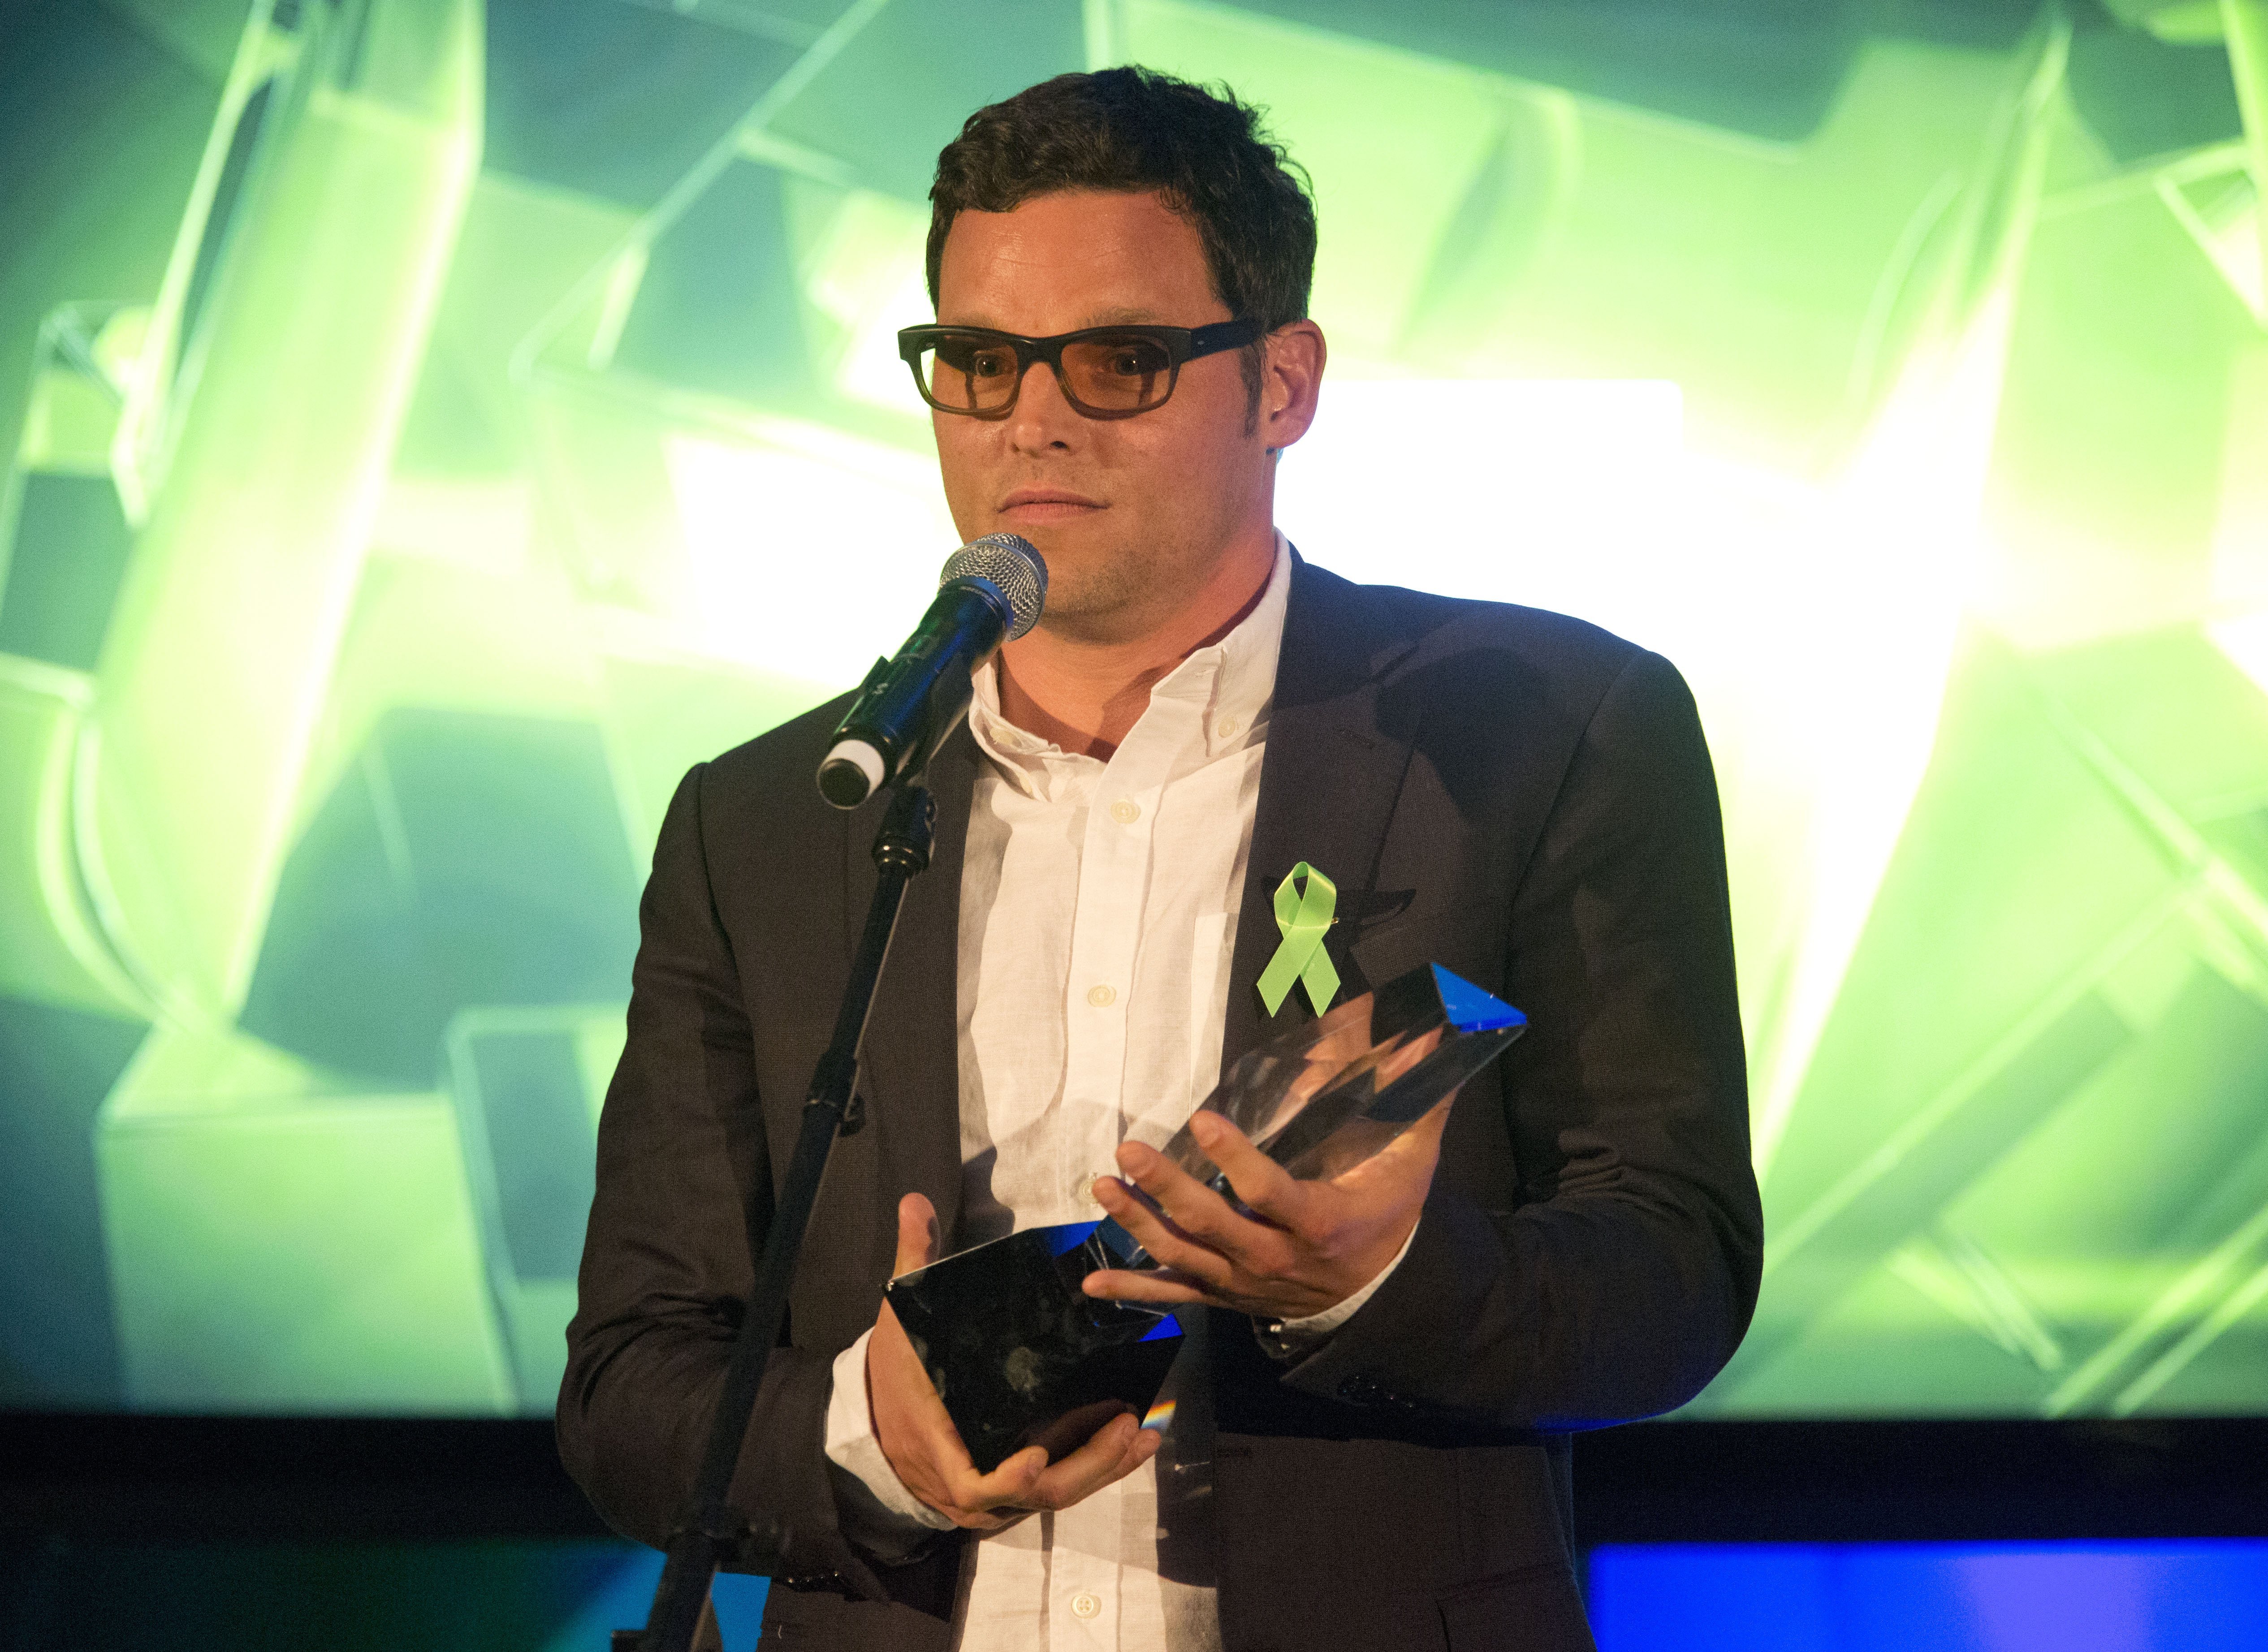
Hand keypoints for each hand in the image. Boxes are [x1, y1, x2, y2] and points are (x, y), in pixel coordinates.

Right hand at [866, 1193, 1161, 1529]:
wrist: (876, 1425)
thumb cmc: (895, 1370)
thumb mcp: (898, 1316)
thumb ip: (913, 1262)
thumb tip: (914, 1201)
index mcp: (938, 1439)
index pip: (972, 1480)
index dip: (1005, 1480)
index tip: (1036, 1458)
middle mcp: (965, 1481)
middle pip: (1031, 1495)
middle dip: (1084, 1467)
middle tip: (1125, 1426)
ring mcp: (989, 1496)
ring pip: (1051, 1498)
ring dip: (1101, 1471)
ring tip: (1143, 1436)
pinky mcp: (1006, 1497)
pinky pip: (1054, 1493)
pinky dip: (1093, 1474)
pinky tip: (1130, 1448)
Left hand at [1082, 1101, 1448, 1321]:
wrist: (1377, 1289)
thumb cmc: (1387, 1211)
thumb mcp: (1412, 1158)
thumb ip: (1417, 1096)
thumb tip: (1432, 1031)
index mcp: (1320, 1222)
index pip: (1271, 1192)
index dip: (1234, 1160)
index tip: (1202, 1119)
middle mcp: (1275, 1257)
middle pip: (1213, 1226)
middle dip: (1167, 1190)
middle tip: (1129, 1150)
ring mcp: (1244, 1281)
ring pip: (1184, 1256)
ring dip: (1138, 1224)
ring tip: (1102, 1186)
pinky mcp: (1224, 1293)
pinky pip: (1174, 1295)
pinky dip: (1132, 1288)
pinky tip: (1090, 1281)